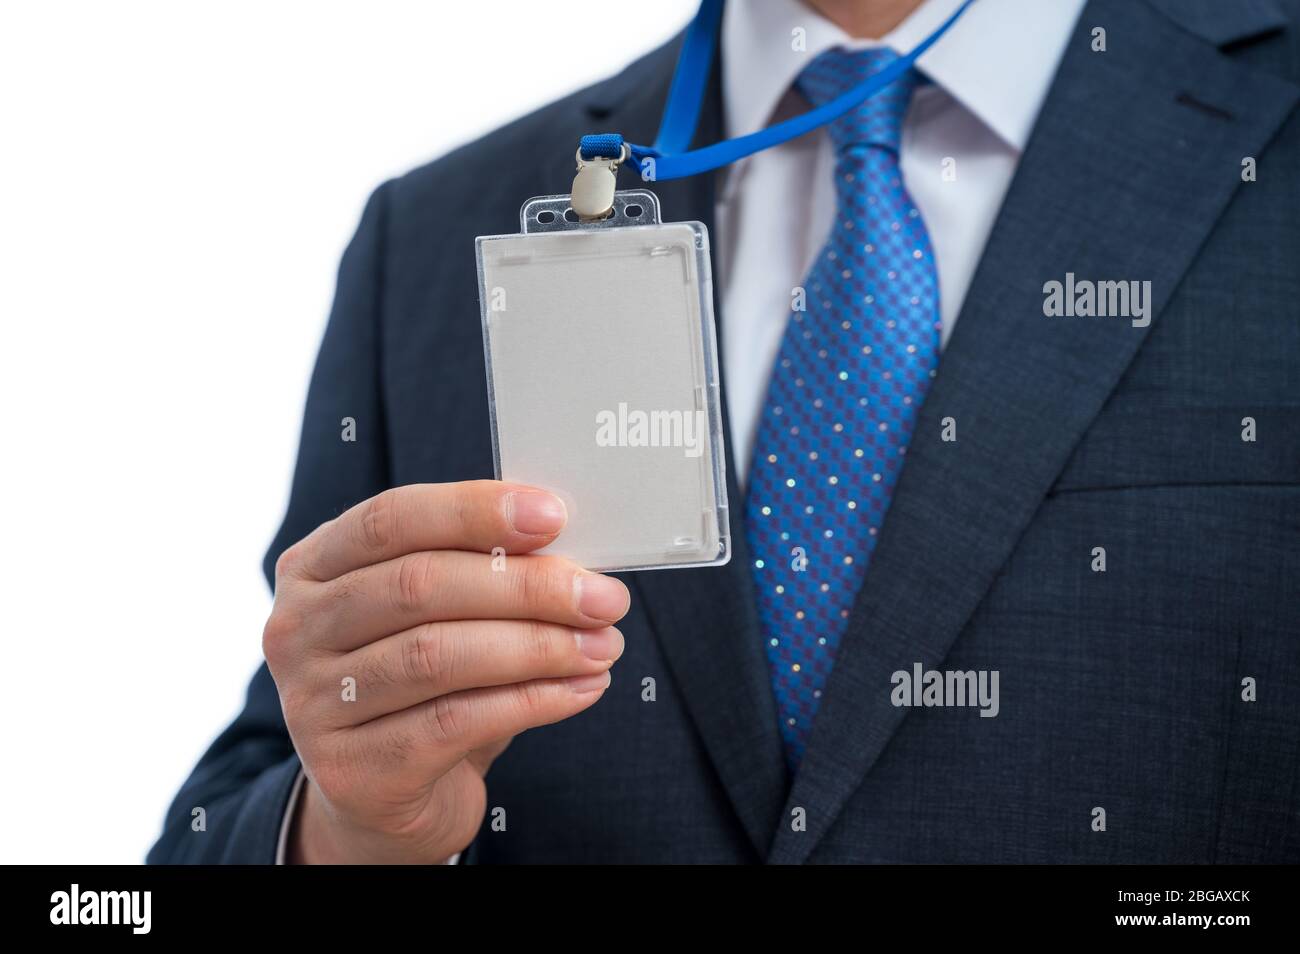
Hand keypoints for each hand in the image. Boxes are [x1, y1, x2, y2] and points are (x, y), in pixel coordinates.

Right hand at [262, 481, 628, 862]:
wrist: (382, 794)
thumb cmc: (420, 684)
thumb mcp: (437, 615)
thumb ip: (481, 573)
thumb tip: (573, 557)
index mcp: (314, 567)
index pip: (392, 519)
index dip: (474, 511)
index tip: (554, 515)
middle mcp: (297, 629)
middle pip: (420, 586)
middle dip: (527, 587)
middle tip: (603, 598)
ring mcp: (312, 702)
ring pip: (438, 655)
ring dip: (539, 646)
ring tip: (603, 646)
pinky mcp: (350, 769)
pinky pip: (454, 722)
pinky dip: (532, 701)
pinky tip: (580, 690)